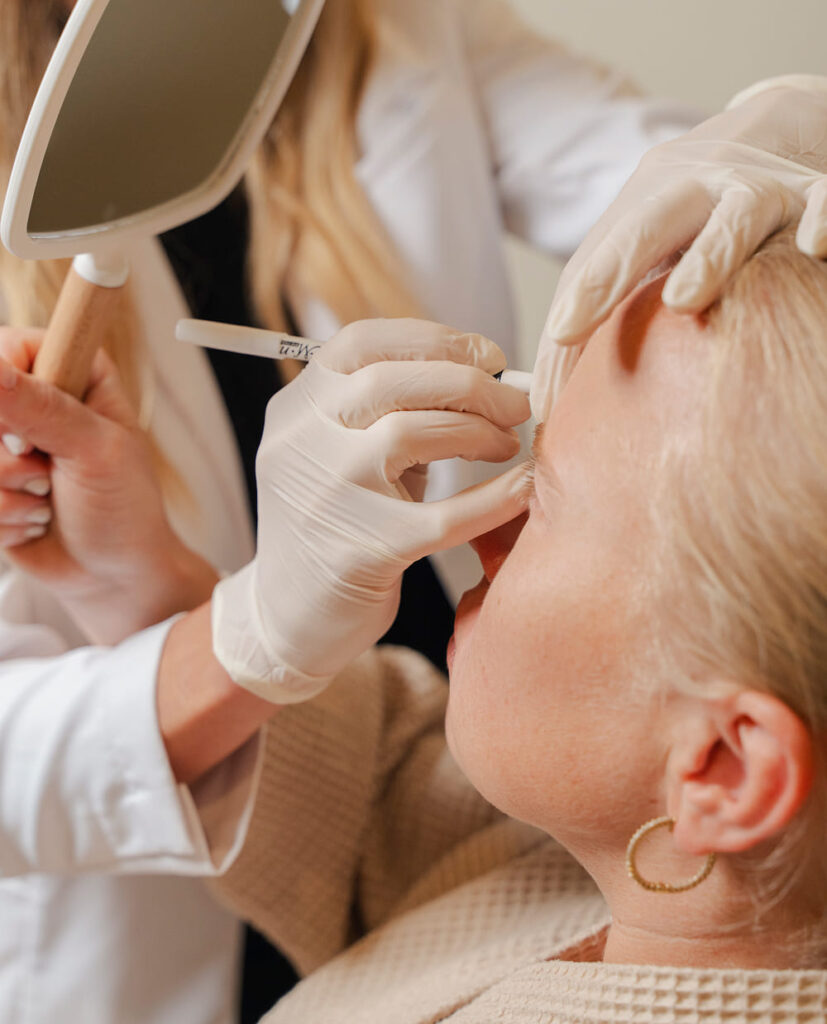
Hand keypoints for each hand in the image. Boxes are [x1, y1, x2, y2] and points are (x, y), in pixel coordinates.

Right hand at [0, 328, 216, 643]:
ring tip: (49, 498)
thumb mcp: (95, 451)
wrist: (114, 576)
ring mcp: (7, 446)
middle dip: (10, 453)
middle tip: (47, 468)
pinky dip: (3, 516)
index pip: (10, 345)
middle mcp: (37, 403)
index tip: (27, 428)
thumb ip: (42, 407)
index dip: (6, 383)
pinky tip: (35, 521)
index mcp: (73, 373)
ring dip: (10, 490)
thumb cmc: (125, 508)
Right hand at [212, 318, 531, 702]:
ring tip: (508, 445)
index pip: (361, 343)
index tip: (486, 355)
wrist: (287, 617)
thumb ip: (386, 412)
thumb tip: (482, 377)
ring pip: (412, 433)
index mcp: (296, 409)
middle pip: (392, 381)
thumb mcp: (338, 453)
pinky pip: (444, 515)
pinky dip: (494, 498)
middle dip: (469, 384)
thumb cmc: (332, 525)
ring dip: (478, 432)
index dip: (434, 340)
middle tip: (513, 404)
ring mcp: (327, 497)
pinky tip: (521, 490)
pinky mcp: (361, 551)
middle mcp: (301, 444)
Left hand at [533, 74, 826, 420]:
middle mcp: (702, 188)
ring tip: (683, 298)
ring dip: (706, 256)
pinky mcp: (817, 194)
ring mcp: (762, 190)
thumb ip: (603, 303)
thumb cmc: (696, 209)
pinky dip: (825, 220)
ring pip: (736, 215)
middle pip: (649, 223)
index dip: (576, 295)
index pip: (600, 253)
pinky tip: (817, 246)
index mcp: (650, 203)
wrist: (779, 128)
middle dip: (611, 271)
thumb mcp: (647, 239)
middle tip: (573, 326)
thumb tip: (548, 397)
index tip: (554, 338)